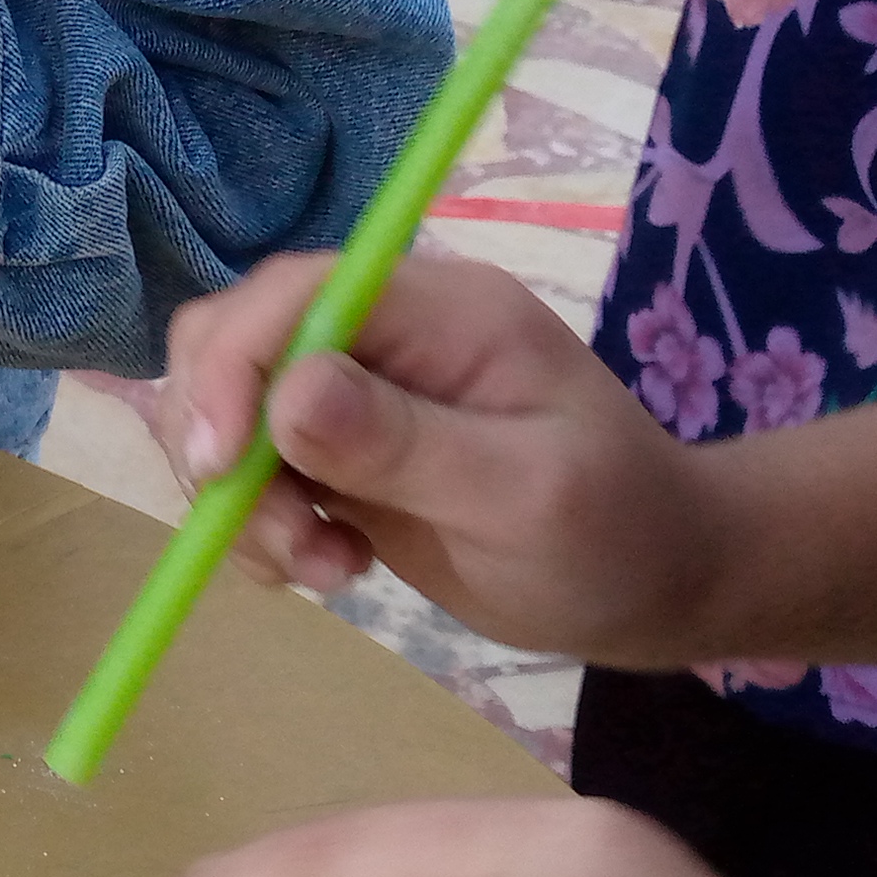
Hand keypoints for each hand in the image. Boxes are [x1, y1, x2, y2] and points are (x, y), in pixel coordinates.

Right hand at [150, 253, 714, 663]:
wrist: (656, 582)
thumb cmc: (617, 535)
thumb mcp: (524, 495)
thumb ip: (404, 443)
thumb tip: (286, 395)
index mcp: (438, 310)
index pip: (291, 294)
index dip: (232, 366)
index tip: (220, 466)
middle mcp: (385, 333)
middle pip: (235, 342)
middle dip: (224, 443)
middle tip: (281, 535)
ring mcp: (357, 391)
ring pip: (229, 412)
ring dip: (243, 501)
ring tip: (323, 569)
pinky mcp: (340, 451)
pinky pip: (252, 470)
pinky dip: (259, 526)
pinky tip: (329, 569)